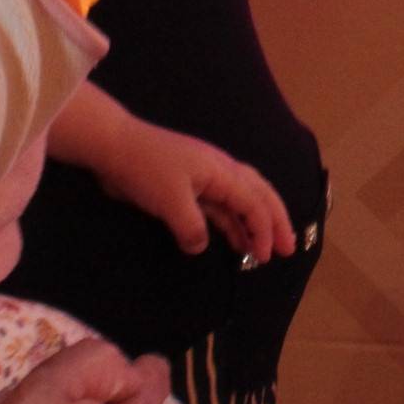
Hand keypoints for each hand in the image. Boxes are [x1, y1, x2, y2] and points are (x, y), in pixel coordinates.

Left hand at [102, 123, 297, 261]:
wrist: (115, 146)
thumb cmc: (146, 169)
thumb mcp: (171, 201)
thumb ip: (191, 227)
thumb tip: (200, 246)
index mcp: (222, 172)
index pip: (253, 203)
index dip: (264, 230)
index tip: (266, 257)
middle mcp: (220, 173)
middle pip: (258, 196)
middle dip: (275, 222)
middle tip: (288, 248)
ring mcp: (205, 180)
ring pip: (239, 203)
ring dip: (252, 225)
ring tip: (262, 251)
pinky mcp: (188, 188)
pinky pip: (218, 208)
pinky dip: (230, 224)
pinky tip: (233, 239)